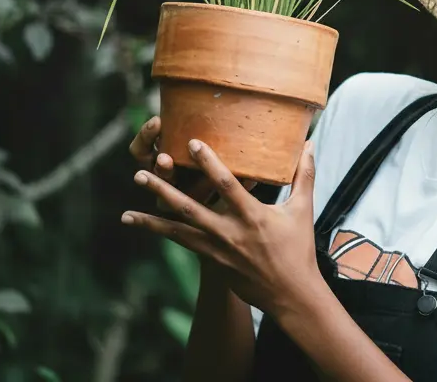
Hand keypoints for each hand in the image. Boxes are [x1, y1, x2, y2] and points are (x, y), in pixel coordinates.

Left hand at [121, 138, 322, 317]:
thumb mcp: (302, 210)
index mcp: (253, 216)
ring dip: (152, 220)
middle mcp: (230, 233)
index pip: (227, 185)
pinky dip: (163, 234)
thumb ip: (303, 175)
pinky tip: (145, 226)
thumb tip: (310, 144)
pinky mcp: (213, 262)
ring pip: (179, 232)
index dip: (209, 163)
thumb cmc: (298, 249)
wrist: (290, 294)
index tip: (191, 144)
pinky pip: (184, 244)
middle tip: (141, 175)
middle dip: (164, 192)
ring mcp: (218, 250)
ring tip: (127, 213)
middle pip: (190, 209)